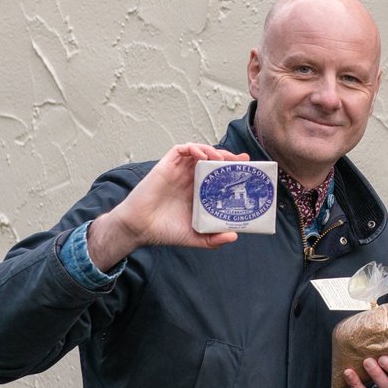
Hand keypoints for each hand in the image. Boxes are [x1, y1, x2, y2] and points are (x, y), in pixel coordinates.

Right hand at [88, 144, 250, 271]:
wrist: (139, 228)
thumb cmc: (164, 230)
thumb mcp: (195, 236)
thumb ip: (213, 239)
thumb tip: (234, 236)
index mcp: (197, 191)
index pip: (218, 175)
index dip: (232, 169)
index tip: (248, 169)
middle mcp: (189, 179)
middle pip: (212, 160)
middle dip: (228, 157)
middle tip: (242, 161)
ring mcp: (178, 171)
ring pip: (199, 152)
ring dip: (213, 150)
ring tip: (224, 158)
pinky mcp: (166, 166)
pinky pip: (181, 150)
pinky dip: (194, 148)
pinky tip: (204, 156)